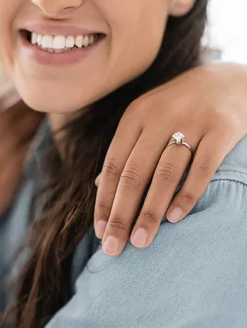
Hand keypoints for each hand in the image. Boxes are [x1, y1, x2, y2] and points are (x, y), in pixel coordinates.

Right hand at [0, 90, 42, 289]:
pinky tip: (50, 141)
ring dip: (36, 123)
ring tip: (57, 110)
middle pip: (5, 121)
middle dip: (28, 105)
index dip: (11, 98)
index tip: (28, 89)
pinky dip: (34, 149)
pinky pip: (20, 164)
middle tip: (51, 92)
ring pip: (14, 138)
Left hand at [94, 62, 246, 255]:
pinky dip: (187, 193)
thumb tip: (98, 185)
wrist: (228, 79)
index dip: (104, 200)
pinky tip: (175, 218)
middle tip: (114, 248)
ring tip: (140, 240)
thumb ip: (124, 151)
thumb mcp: (145, 121)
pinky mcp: (222, 129)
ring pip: (164, 174)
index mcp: (135, 117)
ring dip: (150, 211)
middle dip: (121, 214)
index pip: (113, 166)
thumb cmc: (177, 108)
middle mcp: (159, 118)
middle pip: (134, 174)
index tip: (99, 231)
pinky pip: (202, 166)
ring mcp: (192, 122)